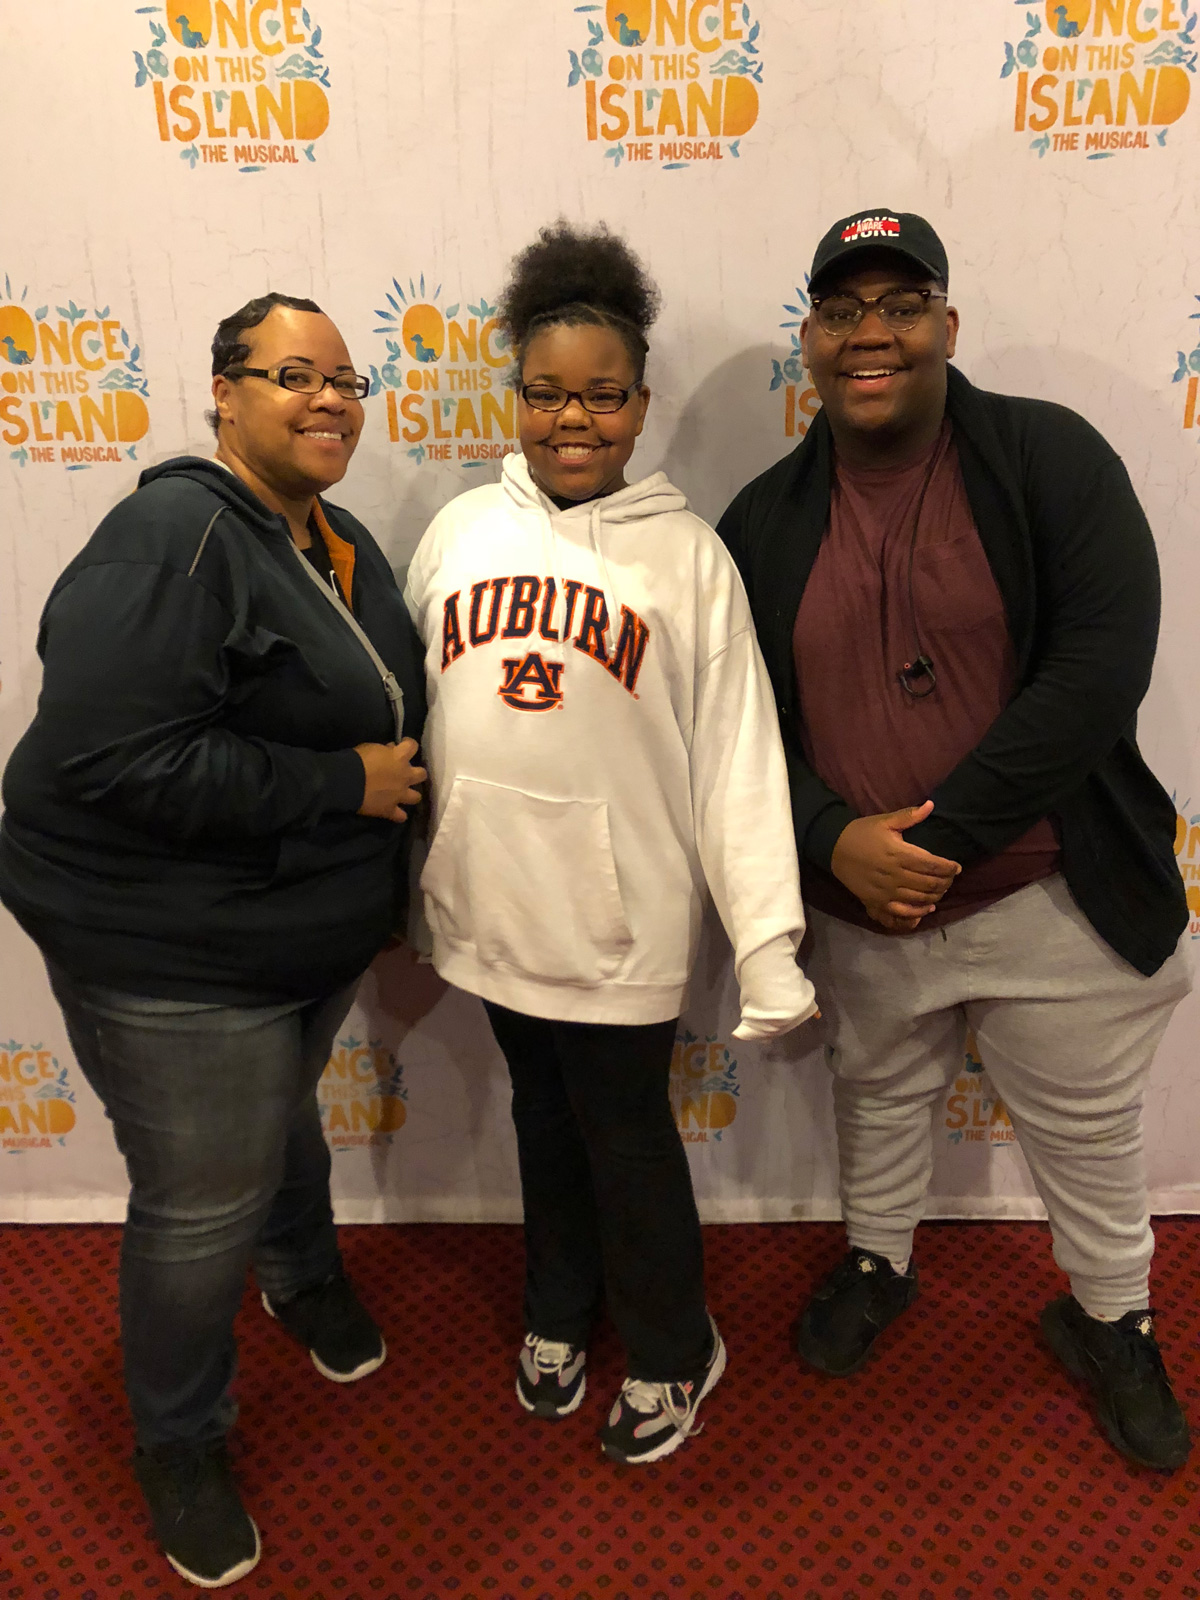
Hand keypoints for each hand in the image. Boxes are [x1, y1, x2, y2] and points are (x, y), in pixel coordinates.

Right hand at [355, 737, 426, 822]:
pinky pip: (400, 816)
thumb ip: (385, 750)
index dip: (409, 744)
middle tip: (406, 773)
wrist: (348, 781)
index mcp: (399, 757)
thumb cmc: (358, 760)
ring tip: (403, 794)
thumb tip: (391, 749)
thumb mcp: (372, 748)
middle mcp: (405, 776)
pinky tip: (395, 813)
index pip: (412, 746)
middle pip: (422, 774)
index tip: (404, 744)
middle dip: (416, 773)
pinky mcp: (390, 809)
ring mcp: (399, 794)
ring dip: (411, 795)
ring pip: (416, 797)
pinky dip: (399, 815)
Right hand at [830, 800, 959, 931]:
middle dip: (945, 882)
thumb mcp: (885, 821)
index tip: (957, 867)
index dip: (949, 868)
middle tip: (950, 878)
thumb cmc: (862, 832)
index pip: (932, 865)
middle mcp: (895, 875)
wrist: (834, 848)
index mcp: (899, 853)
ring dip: (936, 896)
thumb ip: (909, 816)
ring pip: (920, 898)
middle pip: (930, 884)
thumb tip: (931, 805)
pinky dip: (918, 913)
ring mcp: (886, 891)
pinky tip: (927, 908)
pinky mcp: (877, 902)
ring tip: (941, 890)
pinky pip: (902, 913)